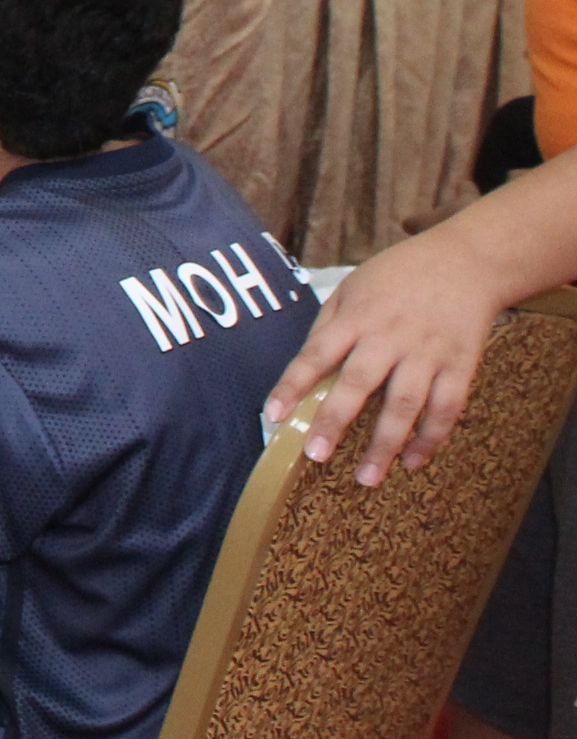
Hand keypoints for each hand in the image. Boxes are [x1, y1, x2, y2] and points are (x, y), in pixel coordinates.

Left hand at [263, 239, 506, 485]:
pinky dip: (431, 438)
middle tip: (316, 456)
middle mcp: (390, 336)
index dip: (292, 385)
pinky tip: (413, 462)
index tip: (273, 415)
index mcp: (356, 316)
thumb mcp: (351, 289)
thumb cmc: (396, 277)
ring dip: (386, 444)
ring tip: (366, 478)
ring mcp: (428, 352)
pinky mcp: (462, 364)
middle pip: (359, 383)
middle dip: (336, 421)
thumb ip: (328, 327)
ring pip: (406, 404)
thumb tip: (304, 371)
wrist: (465, 261)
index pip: (316, 354)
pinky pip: (447, 408)